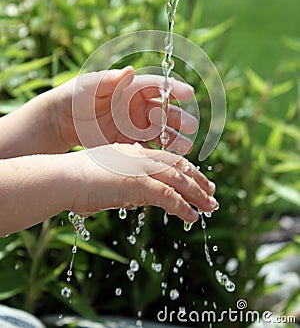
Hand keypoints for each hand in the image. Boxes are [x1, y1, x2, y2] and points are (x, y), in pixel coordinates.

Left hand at [52, 66, 197, 153]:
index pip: (158, 86)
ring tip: (185, 146)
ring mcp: (135, 127)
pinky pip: (147, 149)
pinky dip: (156, 154)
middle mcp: (138, 107)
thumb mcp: (90, 86)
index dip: (174, 89)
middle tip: (191, 126)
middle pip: (165, 112)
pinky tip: (165, 160)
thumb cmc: (76, 96)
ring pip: (160, 133)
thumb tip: (130, 69)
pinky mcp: (128, 144)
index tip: (189, 93)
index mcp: (132, 89)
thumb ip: (110, 80)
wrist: (62, 121)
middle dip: (179, 118)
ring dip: (174, 139)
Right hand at [69, 143, 216, 221]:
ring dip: (197, 196)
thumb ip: (126, 187)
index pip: (167, 159)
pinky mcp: (139, 184)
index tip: (198, 179)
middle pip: (178, 167)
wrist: (64, 178)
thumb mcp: (108, 180)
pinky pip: (169, 197)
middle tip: (212, 193)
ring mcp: (141, 168)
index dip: (186, 169)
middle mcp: (141, 156)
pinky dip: (183, 208)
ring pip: (179, 181)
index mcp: (134, 151)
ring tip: (211, 208)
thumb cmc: (79, 180)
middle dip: (198, 180)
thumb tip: (137, 200)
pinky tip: (192, 218)